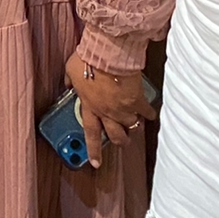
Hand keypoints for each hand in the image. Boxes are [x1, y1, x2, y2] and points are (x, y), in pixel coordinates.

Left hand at [64, 54, 156, 168]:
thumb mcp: (70, 70)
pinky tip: (151, 113)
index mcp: (89, 107)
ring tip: (136, 124)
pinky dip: (149, 113)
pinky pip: (147, 112)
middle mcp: (106, 112)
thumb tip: (67, 85)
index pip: (90, 133)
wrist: (107, 54)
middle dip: (120, 141)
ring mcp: (123, 108)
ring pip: (131, 126)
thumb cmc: (87, 60)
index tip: (96, 163)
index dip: (93, 150)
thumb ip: (70, 81)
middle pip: (115, 135)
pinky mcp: (137, 101)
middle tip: (122, 141)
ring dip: (134, 126)